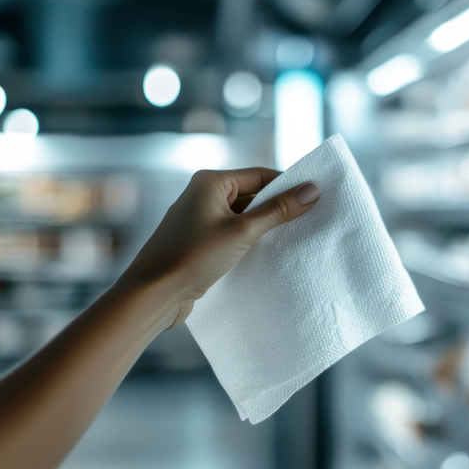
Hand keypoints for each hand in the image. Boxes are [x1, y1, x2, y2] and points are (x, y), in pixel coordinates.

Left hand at [118, 168, 319, 328]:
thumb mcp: (243, 232)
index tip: (314, 198)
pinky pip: (231, 232)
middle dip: (277, 207)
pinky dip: (249, 239)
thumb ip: (278, 211)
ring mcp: (199, 218)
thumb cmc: (193, 256)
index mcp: (210, 181)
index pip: (260, 175)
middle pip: (252, 194)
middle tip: (309, 219)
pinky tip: (265, 252)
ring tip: (292, 237)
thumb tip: (312, 191)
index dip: (287, 186)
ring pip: (242, 215)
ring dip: (264, 225)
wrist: (154, 293)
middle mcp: (202, 194)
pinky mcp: (198, 241)